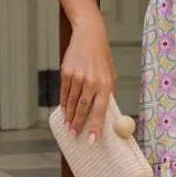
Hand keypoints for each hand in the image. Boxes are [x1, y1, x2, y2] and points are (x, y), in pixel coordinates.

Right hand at [60, 16, 116, 141]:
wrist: (89, 36)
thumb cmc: (102, 58)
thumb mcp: (111, 75)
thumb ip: (108, 93)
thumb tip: (106, 113)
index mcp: (105, 84)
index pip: (100, 110)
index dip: (95, 126)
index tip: (91, 139)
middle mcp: (91, 82)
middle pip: (82, 109)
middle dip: (78, 125)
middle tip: (74, 135)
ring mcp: (77, 77)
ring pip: (71, 103)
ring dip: (69, 116)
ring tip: (68, 126)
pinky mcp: (66, 73)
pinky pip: (64, 93)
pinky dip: (64, 104)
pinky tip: (65, 111)